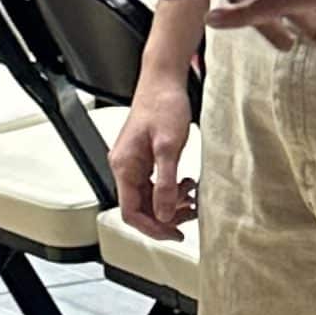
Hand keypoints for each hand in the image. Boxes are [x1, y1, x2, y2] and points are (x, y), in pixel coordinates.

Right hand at [110, 56, 197, 235]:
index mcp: (124, 166)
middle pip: (140, 208)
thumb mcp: (168, 147)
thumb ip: (165, 184)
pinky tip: (186, 184)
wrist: (163, 80)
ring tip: (191, 199)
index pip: (131, 212)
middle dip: (165, 216)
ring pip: (149, 198)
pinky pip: (155, 185)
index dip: (152, 228)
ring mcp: (134, 163)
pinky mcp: (145, 158)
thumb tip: (164, 214)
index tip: (174, 234)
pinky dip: (171, 190)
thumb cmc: (163, 104)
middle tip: (189, 217)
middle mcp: (125, 167)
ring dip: (171, 204)